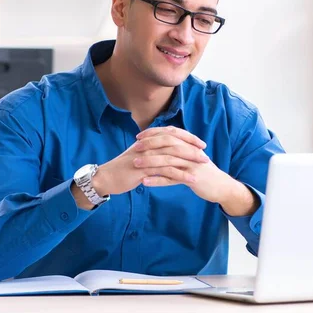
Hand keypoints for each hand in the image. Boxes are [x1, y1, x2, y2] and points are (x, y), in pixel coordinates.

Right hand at [91, 126, 209, 196]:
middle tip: (205, 155)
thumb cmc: (124, 168)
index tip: (201, 143)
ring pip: (173, 156)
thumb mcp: (140, 154)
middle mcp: (149, 145)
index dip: (188, 137)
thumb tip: (167, 147)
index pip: (172, 133)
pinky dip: (181, 174)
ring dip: (190, 161)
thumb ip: (153, 149)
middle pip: (175, 143)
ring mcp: (147, 156)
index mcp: (149, 140)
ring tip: (203, 166)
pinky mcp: (145, 169)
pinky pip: (167, 171)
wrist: (107, 177)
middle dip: (192, 148)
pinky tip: (191, 179)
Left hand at [136, 127, 259, 215]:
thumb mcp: (192, 157)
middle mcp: (190, 152)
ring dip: (150, 162)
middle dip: (150, 145)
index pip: (169, 133)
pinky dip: (157, 180)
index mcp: (189, 145)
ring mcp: (192, 165)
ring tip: (135, 164)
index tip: (139, 136)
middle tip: (134, 148)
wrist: (221, 186)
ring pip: (168, 160)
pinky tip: (145, 182)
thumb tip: (162, 144)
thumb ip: (180, 150)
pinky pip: (172, 178)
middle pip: (167, 144)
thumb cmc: (203, 172)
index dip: (154, 133)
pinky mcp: (192, 178)